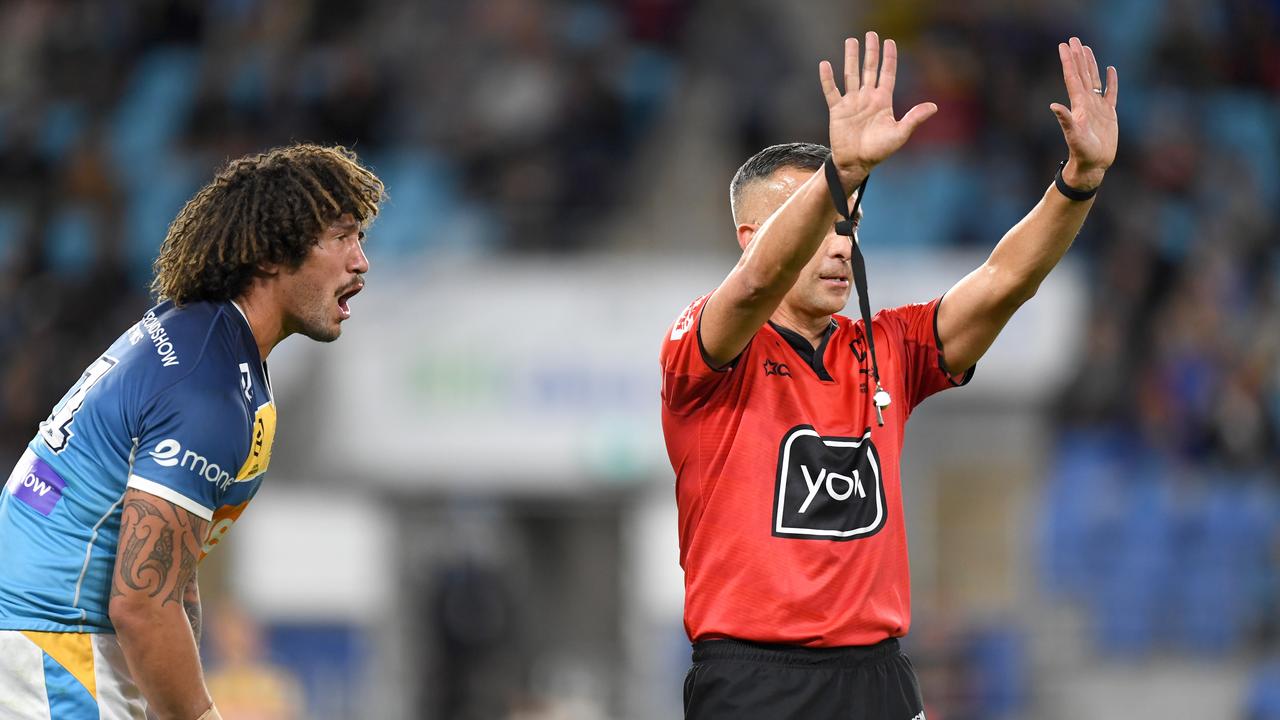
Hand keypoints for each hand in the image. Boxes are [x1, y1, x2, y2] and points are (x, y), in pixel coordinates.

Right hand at [819, 32, 936, 188]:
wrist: (856, 163)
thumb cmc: (879, 151)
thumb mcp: (900, 134)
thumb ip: (914, 118)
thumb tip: (934, 107)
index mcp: (883, 101)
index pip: (887, 74)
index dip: (889, 58)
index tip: (890, 42)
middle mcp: (867, 98)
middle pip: (869, 68)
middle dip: (871, 51)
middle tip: (870, 34)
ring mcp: (852, 103)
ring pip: (851, 74)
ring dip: (851, 57)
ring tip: (850, 41)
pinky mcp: (837, 110)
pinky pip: (831, 91)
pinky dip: (827, 78)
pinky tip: (825, 64)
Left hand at [1050, 37, 1118, 189]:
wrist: (1093, 164)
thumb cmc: (1082, 151)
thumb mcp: (1073, 134)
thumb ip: (1065, 119)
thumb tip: (1053, 105)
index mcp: (1078, 104)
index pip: (1072, 77)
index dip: (1068, 61)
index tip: (1064, 45)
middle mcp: (1086, 102)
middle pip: (1082, 73)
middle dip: (1078, 56)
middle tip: (1074, 39)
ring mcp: (1097, 107)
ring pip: (1094, 79)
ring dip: (1090, 64)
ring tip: (1087, 49)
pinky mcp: (1108, 113)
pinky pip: (1110, 92)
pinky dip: (1110, 81)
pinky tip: (1110, 69)